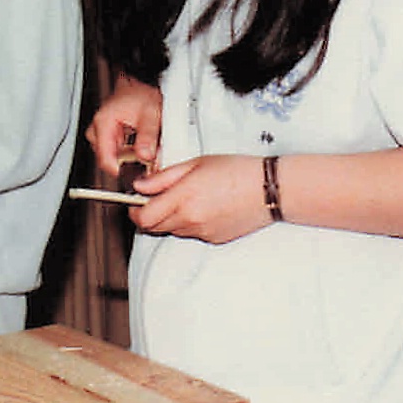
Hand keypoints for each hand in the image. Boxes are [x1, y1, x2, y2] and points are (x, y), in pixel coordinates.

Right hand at [87, 73, 162, 175]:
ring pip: (114, 158)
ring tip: (146, 146)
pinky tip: (139, 145)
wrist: (140, 83)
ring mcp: (100, 134)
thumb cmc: (142, 93)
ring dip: (131, 158)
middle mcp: (97, 129)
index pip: (105, 160)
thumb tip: (145, 157)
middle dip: (130, 163)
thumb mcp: (151, 113)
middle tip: (148, 155)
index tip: (139, 173)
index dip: (123, 171)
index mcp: (103, 123)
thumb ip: (147, 136)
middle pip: (110, 161)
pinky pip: (116, 152)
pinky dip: (129, 152)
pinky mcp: (105, 136)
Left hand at [130, 154, 270, 243]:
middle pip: (153, 228)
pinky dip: (189, 224)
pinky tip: (204, 207)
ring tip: (187, 199)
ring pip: (172, 231)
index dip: (133, 212)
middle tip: (157, 199)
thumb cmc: (236, 170)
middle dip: (149, 215)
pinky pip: (191, 234)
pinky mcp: (213, 239)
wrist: (269, 189)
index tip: (135, 203)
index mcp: (182, 198)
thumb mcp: (195, 163)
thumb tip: (139, 186)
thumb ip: (163, 177)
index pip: (143, 217)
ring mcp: (202, 232)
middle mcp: (190, 220)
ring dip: (170, 219)